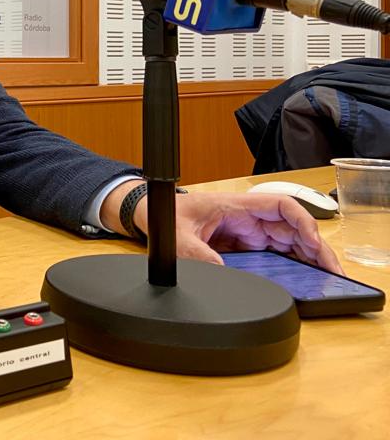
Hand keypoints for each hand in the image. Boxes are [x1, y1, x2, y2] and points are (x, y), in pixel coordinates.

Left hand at [156, 191, 342, 273]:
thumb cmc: (168, 215)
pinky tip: (306, 280)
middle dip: (316, 248)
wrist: (152, 215)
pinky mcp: (245, 247)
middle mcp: (248, 218)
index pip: (281, 206)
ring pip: (289, 242)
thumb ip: (197, 255)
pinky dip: (294, 265)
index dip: (303, 221)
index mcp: (236, 207)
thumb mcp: (179, 238)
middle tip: (333, 273)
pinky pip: (276, 254)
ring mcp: (249, 232)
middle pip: (293, 228)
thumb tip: (219, 272)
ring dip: (309, 259)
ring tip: (328, 280)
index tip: (313, 241)